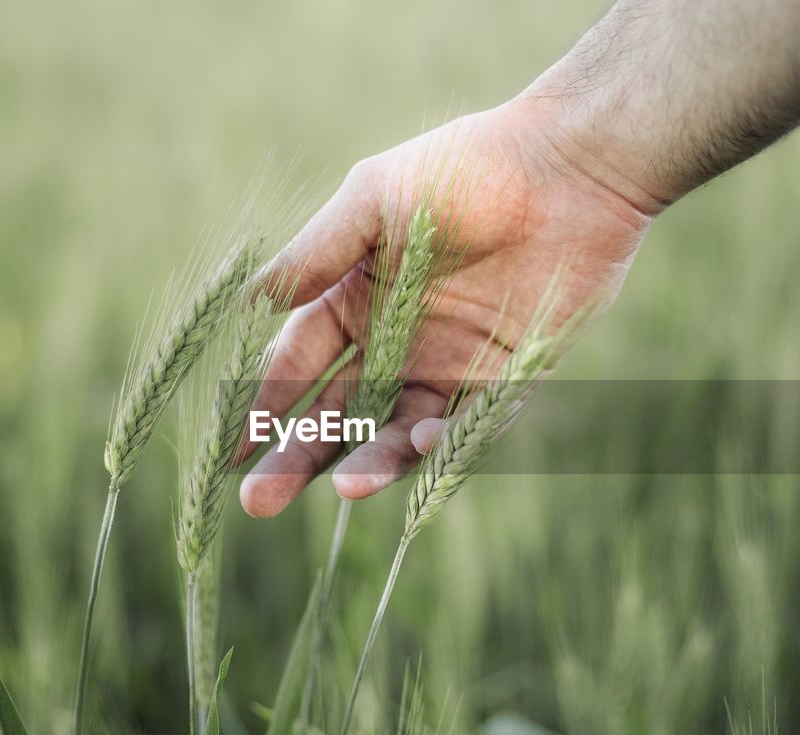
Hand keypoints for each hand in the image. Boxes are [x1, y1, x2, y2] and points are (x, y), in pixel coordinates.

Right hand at [237, 97, 654, 517]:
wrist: (568, 170)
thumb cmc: (464, 168)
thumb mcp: (373, 199)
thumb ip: (317, 254)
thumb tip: (253, 300)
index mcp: (353, 297)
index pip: (296, 363)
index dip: (264, 405)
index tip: (230, 451)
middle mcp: (394, 340)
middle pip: (336, 412)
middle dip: (298, 455)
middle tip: (261, 502)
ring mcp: (446, 364)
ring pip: (394, 429)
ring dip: (369, 461)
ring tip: (346, 487)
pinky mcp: (501, 379)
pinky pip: (464, 425)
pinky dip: (441, 440)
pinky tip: (418, 443)